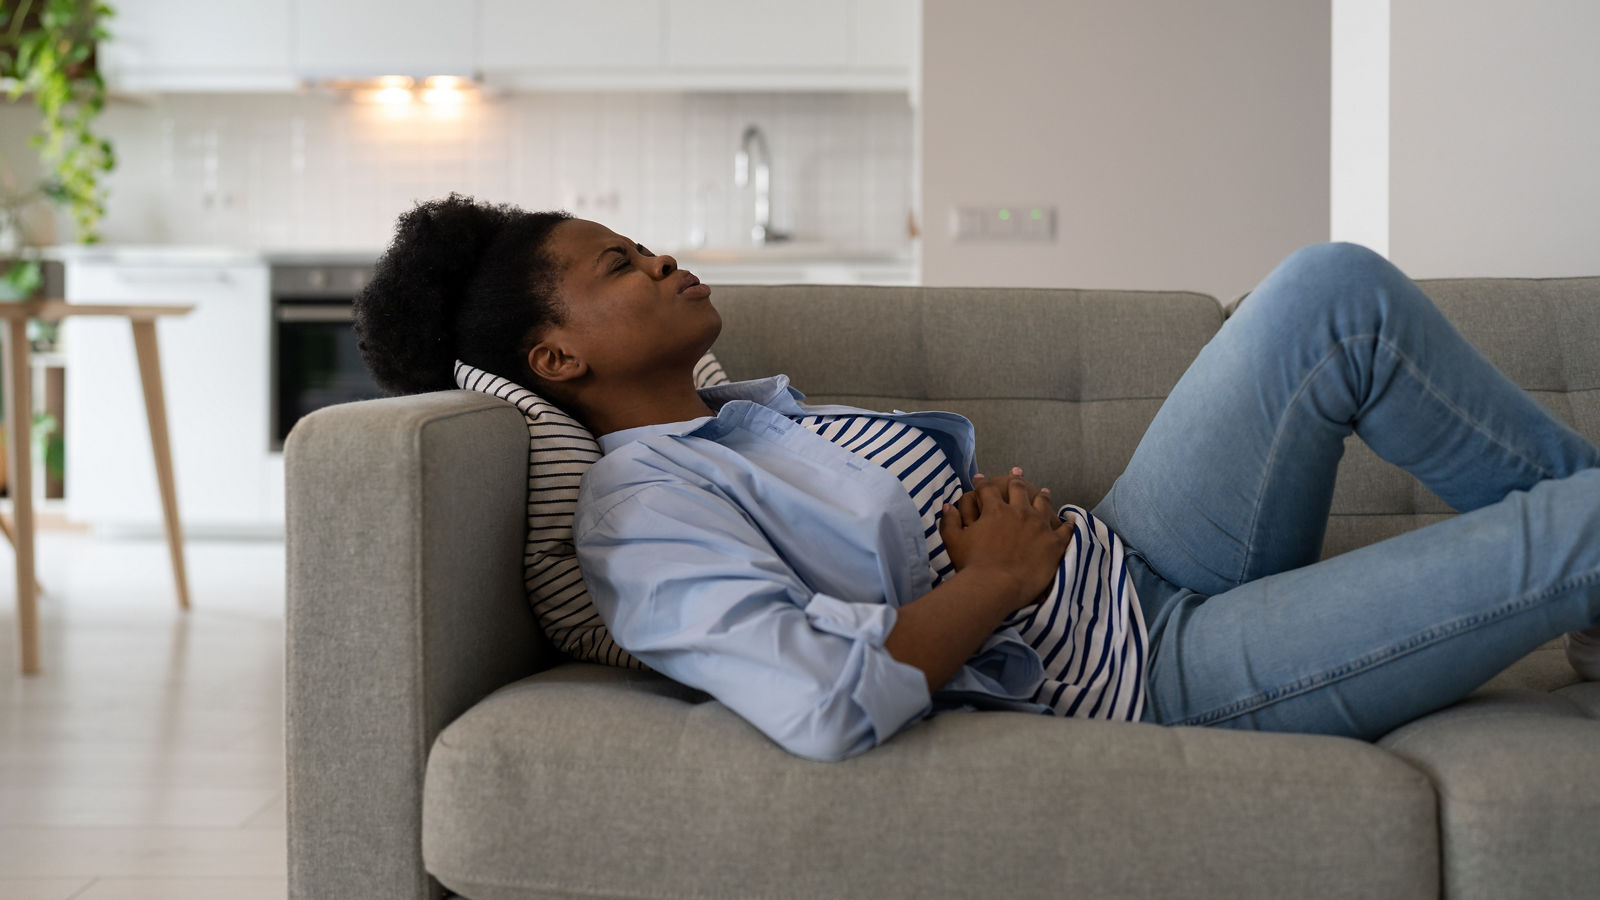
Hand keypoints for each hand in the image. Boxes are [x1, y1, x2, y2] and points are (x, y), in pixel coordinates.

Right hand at [938, 467, 1072, 611]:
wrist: (995, 586)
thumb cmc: (971, 565)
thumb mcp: (953, 541)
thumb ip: (950, 521)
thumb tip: (947, 505)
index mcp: (995, 510)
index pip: (987, 489)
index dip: (982, 482)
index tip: (980, 478)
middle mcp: (1019, 512)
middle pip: (1019, 489)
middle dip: (1016, 479)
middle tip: (1016, 472)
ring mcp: (1039, 526)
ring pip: (1043, 503)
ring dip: (1043, 495)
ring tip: (1045, 491)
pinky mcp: (1054, 543)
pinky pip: (1064, 529)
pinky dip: (1066, 524)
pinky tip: (1069, 520)